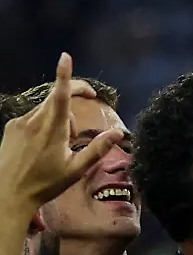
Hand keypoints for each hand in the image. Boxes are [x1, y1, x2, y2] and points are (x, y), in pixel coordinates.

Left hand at [0, 54, 120, 212]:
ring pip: (45, 110)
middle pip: (56, 99)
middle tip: (77, 133)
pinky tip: (41, 146)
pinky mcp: (9, 129)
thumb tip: (118, 133)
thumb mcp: (76, 170)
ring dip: (57, 119)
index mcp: (52, 129)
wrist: (6, 197)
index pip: (60, 95)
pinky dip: (42, 124)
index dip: (64, 74)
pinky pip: (32, 118)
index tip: (65, 57)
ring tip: (60, 145)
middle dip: (71, 105)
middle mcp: (34, 121)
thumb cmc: (44, 184)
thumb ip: (98, 149)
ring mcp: (19, 124)